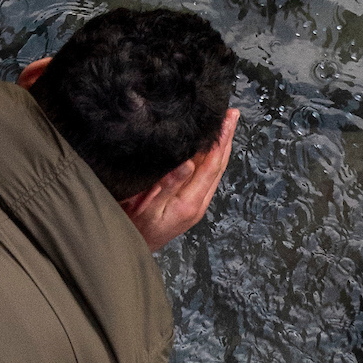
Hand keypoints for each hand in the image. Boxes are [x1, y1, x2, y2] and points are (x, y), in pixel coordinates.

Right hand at [121, 109, 235, 251]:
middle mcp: (198, 203)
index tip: (227, 119)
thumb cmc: (134, 228)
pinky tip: (209, 148)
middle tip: (232, 114)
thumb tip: (188, 163)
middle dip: (226, 139)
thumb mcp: (145, 206)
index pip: (212, 165)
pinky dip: (211, 158)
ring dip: (221, 147)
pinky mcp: (191, 203)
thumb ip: (167, 185)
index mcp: (190, 202)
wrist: (131, 248)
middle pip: (219, 165)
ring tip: (225, 125)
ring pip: (215, 171)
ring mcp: (196, 204)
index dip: (220, 140)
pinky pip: (206, 176)